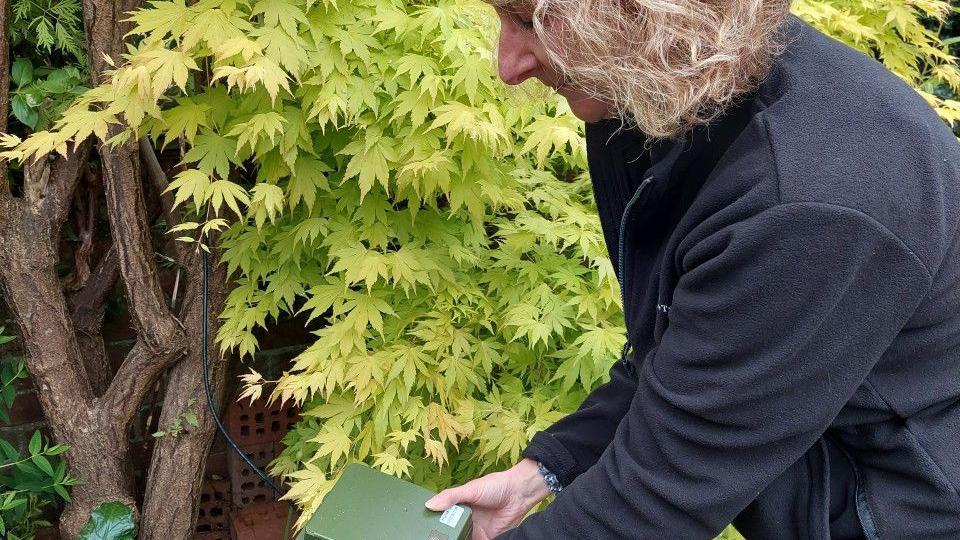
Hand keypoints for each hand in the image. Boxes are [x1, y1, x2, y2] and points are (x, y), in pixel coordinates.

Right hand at [424, 458, 551, 539]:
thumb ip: (450, 496)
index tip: (421, 529)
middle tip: (429, 538)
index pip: (441, 518)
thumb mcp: (470, 488)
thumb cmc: (495, 486)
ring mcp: (475, 530)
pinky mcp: (486, 539)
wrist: (520, 493)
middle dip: (442, 536)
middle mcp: (465, 519)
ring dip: (455, 539)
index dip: (432, 524)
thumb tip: (429, 505)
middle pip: (449, 532)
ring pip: (461, 539)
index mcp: (459, 506)